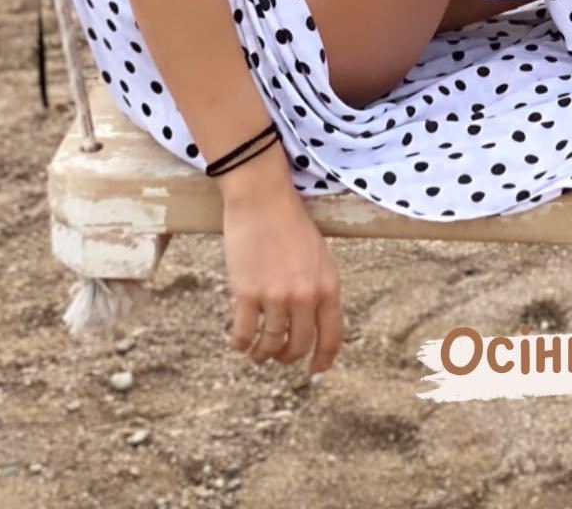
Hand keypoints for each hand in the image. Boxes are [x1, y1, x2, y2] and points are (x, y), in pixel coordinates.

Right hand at [220, 154, 344, 377]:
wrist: (261, 197)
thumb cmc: (289, 222)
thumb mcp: (319, 255)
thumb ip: (319, 289)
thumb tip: (314, 325)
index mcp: (328, 285)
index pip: (332, 337)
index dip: (323, 361)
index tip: (314, 374)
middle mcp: (305, 296)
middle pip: (298, 346)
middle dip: (287, 357)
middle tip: (277, 356)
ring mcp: (276, 296)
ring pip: (270, 345)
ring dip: (262, 355)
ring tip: (257, 354)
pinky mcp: (247, 294)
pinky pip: (244, 335)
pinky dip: (241, 345)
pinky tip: (239, 344)